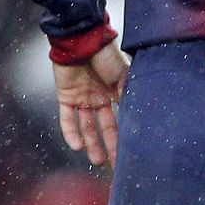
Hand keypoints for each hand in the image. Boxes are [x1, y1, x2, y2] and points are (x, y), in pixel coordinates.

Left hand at [54, 41, 128, 167]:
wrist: (83, 41)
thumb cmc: (106, 54)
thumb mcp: (124, 75)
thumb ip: (128, 93)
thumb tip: (139, 114)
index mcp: (115, 92)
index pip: (121, 117)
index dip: (125, 134)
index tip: (132, 150)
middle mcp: (99, 98)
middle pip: (105, 126)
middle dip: (109, 145)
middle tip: (115, 164)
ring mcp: (82, 99)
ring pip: (87, 126)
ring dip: (91, 143)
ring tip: (97, 161)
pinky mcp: (65, 98)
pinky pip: (67, 119)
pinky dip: (71, 133)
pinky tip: (77, 146)